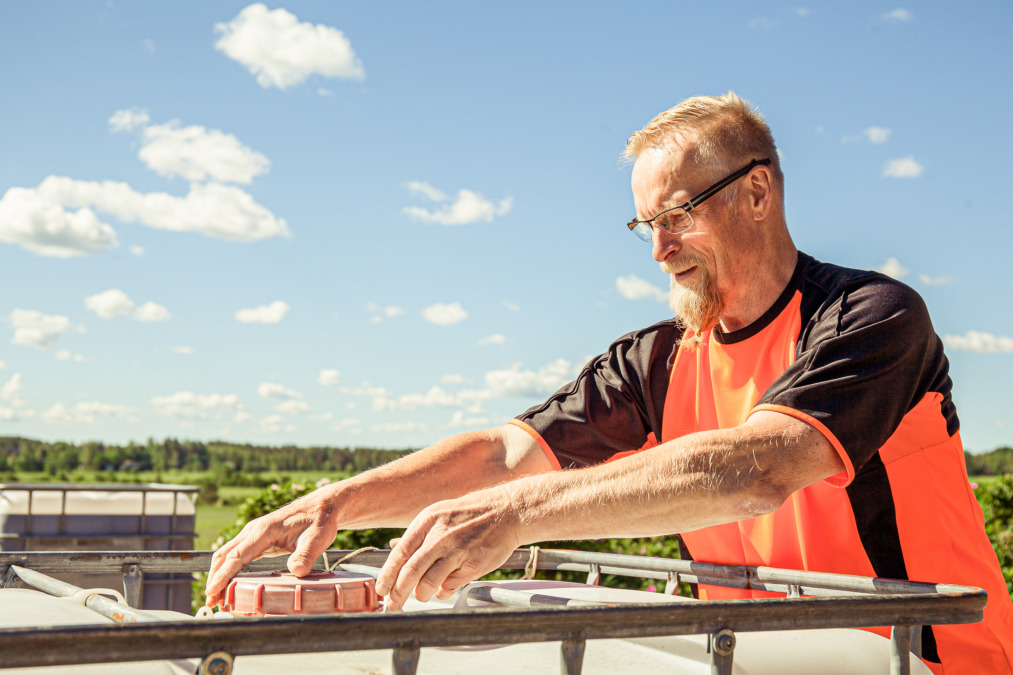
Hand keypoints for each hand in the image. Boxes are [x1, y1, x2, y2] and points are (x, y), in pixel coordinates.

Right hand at [204, 487, 339, 607]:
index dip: (223, 576)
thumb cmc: (320, 522)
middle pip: (224, 556)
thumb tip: (297, 572)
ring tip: (216, 599)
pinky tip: (230, 585)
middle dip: (215, 579)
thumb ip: (306, 555)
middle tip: (211, 603)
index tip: (212, 592)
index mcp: (264, 531)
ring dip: (219, 575)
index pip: (236, 556)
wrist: (323, 507)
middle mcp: (253, 531)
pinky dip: (228, 570)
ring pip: (227, 555)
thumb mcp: (318, 539)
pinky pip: (237, 555)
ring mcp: (254, 535)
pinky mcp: (258, 540)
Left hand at [375, 486, 519, 610]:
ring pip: (428, 583)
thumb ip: (418, 534)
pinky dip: (443, 592)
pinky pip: (450, 586)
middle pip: (410, 572)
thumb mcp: (439, 513)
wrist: (506, 511)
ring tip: (421, 596)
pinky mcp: (473, 565)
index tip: (382, 588)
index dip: (387, 575)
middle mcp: (440, 536)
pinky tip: (442, 589)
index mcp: (428, 521)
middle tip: (394, 603)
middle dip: (398, 593)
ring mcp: (457, 551)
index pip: (400, 553)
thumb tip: (394, 549)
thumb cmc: (470, 513)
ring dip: (421, 595)